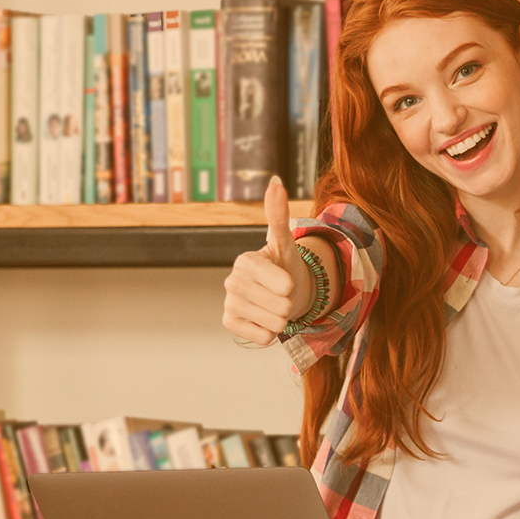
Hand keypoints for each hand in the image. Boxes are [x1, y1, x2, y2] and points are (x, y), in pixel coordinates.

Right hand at [221, 176, 311, 345]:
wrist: (282, 293)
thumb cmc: (285, 266)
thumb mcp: (287, 242)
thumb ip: (278, 215)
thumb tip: (275, 182)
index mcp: (246, 261)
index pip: (281, 284)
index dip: (290, 285)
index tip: (287, 280)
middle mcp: (232, 281)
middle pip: (280, 306)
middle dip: (289, 304)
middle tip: (283, 295)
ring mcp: (229, 302)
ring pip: (273, 323)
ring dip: (282, 319)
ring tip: (276, 306)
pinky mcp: (229, 322)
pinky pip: (262, 336)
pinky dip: (270, 332)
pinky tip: (265, 319)